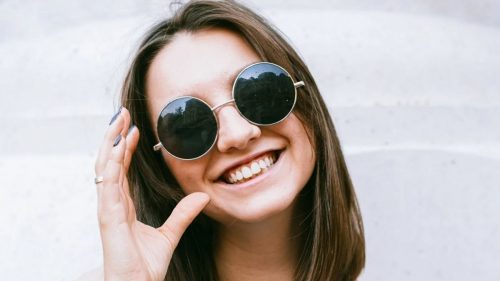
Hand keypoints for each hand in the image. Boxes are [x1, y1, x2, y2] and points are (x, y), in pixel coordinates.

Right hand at [94, 107, 209, 280]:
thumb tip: (202, 197)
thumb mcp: (169, 235)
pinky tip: (116, 146)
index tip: (133, 128)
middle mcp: (112, 203)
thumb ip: (183, 215)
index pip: (120, 168)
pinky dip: (110, 163)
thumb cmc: (145, 267)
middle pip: (109, 162)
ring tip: (118, 120)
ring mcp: (107, 209)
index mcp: (122, 206)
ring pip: (104, 167)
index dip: (124, 147)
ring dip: (110, 142)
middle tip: (121, 113)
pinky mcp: (108, 217)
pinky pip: (107, 185)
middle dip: (113, 136)